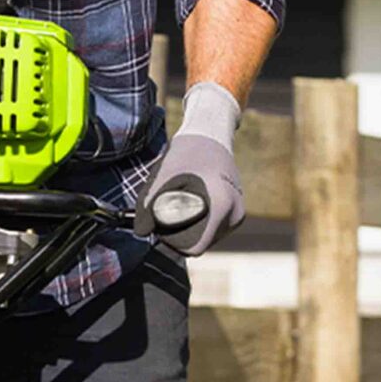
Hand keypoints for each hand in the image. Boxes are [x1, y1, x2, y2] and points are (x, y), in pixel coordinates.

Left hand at [135, 83, 245, 256]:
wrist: (211, 134)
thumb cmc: (187, 152)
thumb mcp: (164, 177)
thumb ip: (150, 206)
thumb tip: (142, 232)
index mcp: (222, 206)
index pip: (196, 247)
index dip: (174, 240)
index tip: (164, 222)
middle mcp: (235, 213)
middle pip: (201, 243)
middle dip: (182, 232)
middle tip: (170, 207)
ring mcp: (238, 213)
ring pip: (207, 236)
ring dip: (192, 226)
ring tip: (183, 200)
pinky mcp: (236, 211)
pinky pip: (213, 227)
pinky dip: (200, 220)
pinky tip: (194, 201)